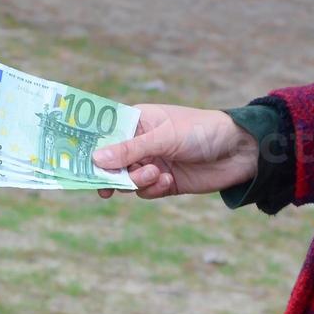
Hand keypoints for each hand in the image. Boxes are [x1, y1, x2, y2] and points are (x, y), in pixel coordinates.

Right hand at [91, 105, 259, 199]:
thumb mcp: (164, 137)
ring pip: (126, 180)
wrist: (240, 151)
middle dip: (113, 173)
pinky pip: (144, 192)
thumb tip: (95, 160)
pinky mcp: (163, 182)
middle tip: (111, 184)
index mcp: (136, 121)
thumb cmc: (201, 131)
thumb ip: (129, 150)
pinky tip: (168, 181)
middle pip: (110, 163)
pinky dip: (152, 189)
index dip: (88, 149)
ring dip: (137, 181)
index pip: (103, 135)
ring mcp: (150, 163)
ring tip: (156, 174)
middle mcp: (139, 143)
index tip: (74, 163)